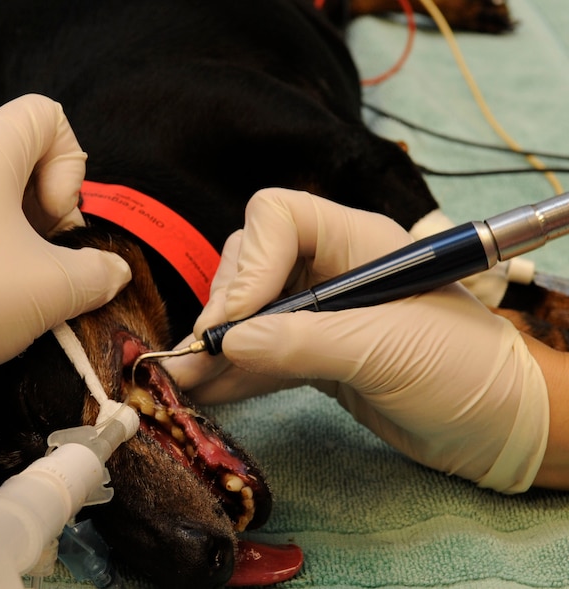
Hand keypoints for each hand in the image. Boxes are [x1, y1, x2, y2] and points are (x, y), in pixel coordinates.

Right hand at [165, 188, 548, 492]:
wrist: (499, 429)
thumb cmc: (465, 370)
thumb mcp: (386, 348)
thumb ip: (304, 340)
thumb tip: (229, 343)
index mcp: (356, 242)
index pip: (278, 217)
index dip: (249, 263)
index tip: (236, 321)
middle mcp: (331, 269)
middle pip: (250, 263)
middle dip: (223, 307)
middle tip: (202, 356)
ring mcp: (320, 313)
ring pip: (247, 310)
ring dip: (216, 345)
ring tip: (183, 381)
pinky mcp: (315, 354)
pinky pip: (260, 353)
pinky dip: (233, 372)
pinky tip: (207, 391)